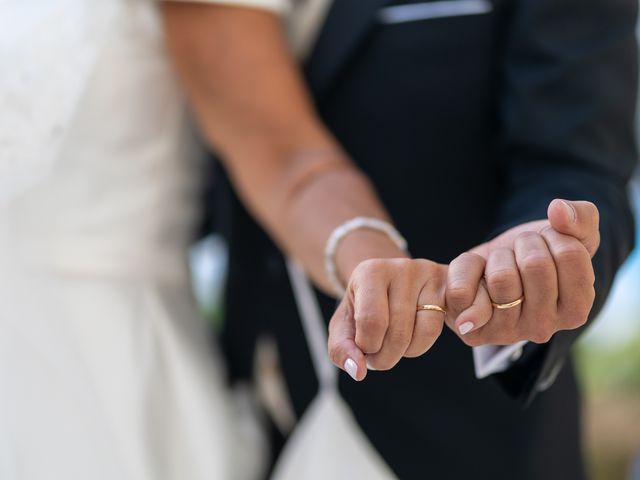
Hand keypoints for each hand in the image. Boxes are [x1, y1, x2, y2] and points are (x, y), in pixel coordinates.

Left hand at [328, 258, 447, 380]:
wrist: (384, 285)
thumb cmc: (361, 308)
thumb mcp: (342, 326)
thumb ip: (341, 349)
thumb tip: (358, 371)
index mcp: (370, 272)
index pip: (372, 321)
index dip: (367, 346)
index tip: (362, 346)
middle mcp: (402, 268)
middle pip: (399, 332)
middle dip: (384, 357)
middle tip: (377, 353)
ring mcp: (429, 275)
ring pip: (425, 332)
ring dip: (406, 352)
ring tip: (393, 344)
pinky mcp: (447, 287)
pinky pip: (440, 328)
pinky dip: (423, 344)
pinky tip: (411, 339)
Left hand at [445, 199, 598, 345]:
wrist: (489, 269)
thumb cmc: (534, 255)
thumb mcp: (567, 234)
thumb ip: (581, 217)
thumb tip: (559, 210)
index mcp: (576, 309)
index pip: (569, 254)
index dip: (552, 235)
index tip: (547, 245)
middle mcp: (544, 328)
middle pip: (535, 265)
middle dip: (523, 245)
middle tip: (520, 255)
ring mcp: (508, 332)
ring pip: (500, 278)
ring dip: (497, 258)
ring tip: (500, 268)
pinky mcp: (473, 331)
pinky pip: (462, 292)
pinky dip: (465, 271)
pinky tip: (475, 278)